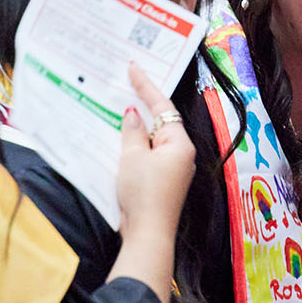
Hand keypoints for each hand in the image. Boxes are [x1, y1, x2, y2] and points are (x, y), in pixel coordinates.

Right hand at [107, 64, 193, 302]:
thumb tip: (133, 114)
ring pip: (154, 138)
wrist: (147, 234)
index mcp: (179, 143)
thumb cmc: (143, 194)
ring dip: (138, 125)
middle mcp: (182, 153)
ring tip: (120, 106)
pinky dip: (137, 144)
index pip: (162, 106)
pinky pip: (150, 153)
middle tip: (126, 82)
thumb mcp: (133, 157)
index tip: (133, 68)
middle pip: (161, 121)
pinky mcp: (164, 181)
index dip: (146, 86)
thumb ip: (133, 132)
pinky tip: (122, 138)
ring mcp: (174, 168)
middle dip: (143, 103)